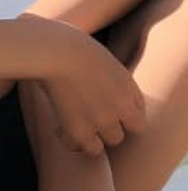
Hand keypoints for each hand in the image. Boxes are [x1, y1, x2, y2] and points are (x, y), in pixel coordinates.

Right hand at [23, 14, 146, 154]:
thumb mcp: (99, 58)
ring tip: (73, 125)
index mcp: (129, 89)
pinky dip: (71, 140)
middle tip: (85, 117)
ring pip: (106, 143)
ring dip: (91, 136)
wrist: (53, 50)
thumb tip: (96, 90)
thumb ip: (108, 80)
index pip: (137, 119)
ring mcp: (103, 121)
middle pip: (121, 133)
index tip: (103, 111)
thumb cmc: (68, 43)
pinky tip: (59, 129)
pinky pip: (82, 147)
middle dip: (106, 128)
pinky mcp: (80, 130)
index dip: (120, 117)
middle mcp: (122, 108)